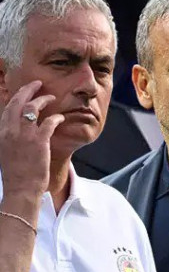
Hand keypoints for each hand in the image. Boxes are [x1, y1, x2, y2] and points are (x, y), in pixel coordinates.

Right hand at [0, 81, 63, 199]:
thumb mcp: (6, 151)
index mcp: (2, 132)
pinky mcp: (39, 141)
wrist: (20, 188)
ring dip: (43, 99)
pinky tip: (61, 117)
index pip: (8, 108)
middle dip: (28, 89)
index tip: (24, 90)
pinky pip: (49, 122)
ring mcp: (24, 135)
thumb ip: (11, 137)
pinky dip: (56, 117)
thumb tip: (17, 129)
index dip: (17, 96)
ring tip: (51, 97)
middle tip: (38, 83)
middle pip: (18, 102)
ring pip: (33, 108)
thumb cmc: (16, 173)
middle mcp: (10, 131)